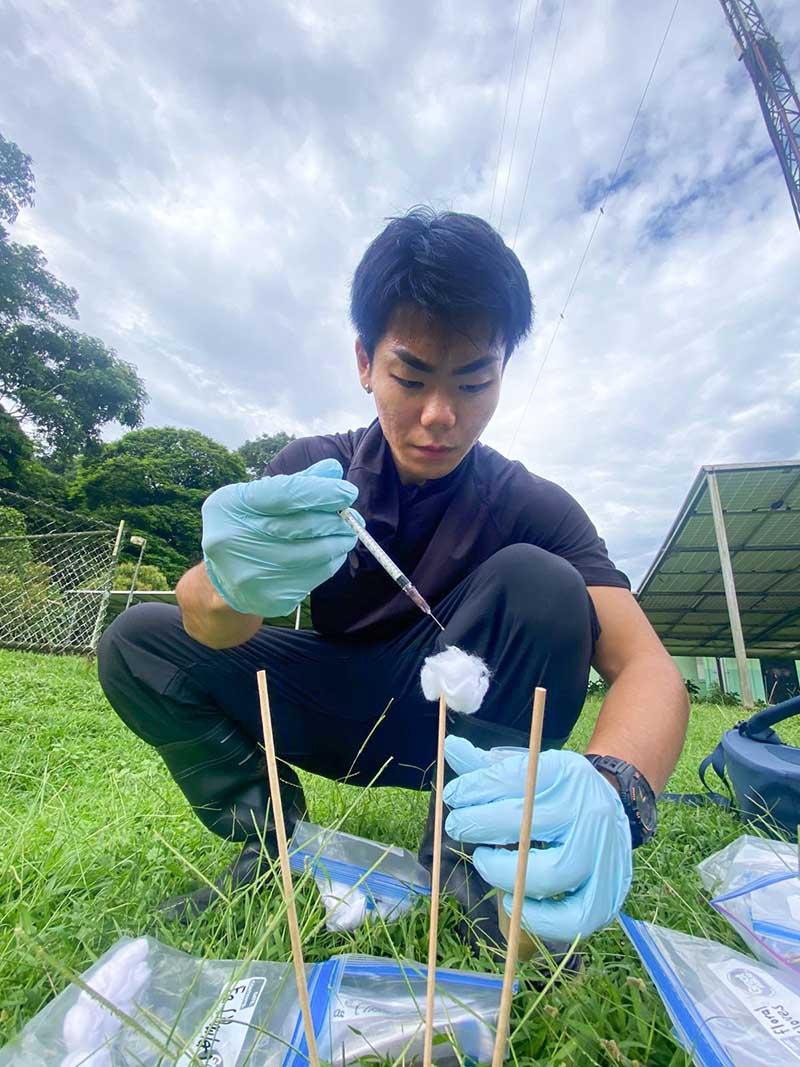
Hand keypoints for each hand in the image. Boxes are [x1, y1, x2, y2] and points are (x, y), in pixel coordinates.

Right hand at [201, 458, 358, 616]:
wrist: (223, 579)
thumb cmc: (245, 527)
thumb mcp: (258, 498)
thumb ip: (295, 483)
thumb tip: (333, 470)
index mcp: (230, 506)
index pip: (285, 494)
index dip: (322, 492)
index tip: (348, 492)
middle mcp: (235, 540)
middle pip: (303, 525)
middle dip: (336, 519)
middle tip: (354, 517)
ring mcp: (252, 573)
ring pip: (315, 553)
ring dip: (339, 541)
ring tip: (348, 534)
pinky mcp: (271, 598)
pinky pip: (315, 576)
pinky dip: (330, 561)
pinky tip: (332, 553)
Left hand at [442, 738, 632, 942]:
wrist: (615, 808)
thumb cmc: (558, 791)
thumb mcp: (531, 770)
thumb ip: (489, 766)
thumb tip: (450, 748)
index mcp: (569, 775)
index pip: (516, 778)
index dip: (477, 788)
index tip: (452, 796)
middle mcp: (590, 812)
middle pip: (529, 824)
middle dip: (482, 825)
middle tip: (458, 827)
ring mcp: (603, 854)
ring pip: (552, 873)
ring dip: (505, 873)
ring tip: (484, 861)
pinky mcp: (609, 892)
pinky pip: (575, 917)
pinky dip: (540, 918)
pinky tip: (514, 902)